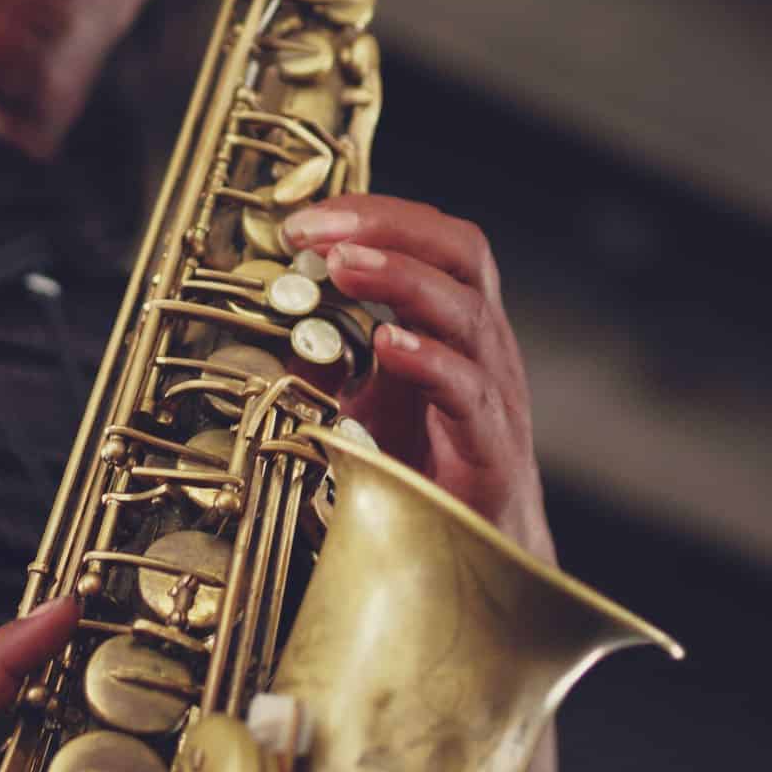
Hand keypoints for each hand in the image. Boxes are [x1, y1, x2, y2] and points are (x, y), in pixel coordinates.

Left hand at [283, 196, 553, 564]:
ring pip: (466, 312)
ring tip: (342, 265)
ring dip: (400, 278)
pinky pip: (468, 390)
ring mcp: (494, 392)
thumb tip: (278, 322)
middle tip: (320, 229)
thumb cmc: (426, 473)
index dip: (376, 216)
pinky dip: (428, 360)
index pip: (433, 240)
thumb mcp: (365, 403)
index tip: (306, 221)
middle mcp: (482, 346)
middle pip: (461, 253)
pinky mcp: (491, 446)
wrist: (478, 555)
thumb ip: (331, 361)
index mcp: (456, 324)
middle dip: (389, 228)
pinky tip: (387, 344)